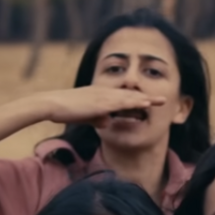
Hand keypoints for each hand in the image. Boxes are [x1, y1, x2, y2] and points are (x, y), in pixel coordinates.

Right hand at [36, 87, 166, 127]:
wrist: (51, 104)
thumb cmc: (65, 110)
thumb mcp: (85, 116)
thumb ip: (98, 118)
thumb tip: (109, 122)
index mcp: (100, 94)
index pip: (122, 96)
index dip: (137, 99)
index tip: (150, 101)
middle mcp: (104, 92)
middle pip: (129, 95)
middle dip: (147, 98)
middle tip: (163, 99)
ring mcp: (102, 95)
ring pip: (128, 97)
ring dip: (144, 99)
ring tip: (159, 102)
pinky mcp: (100, 101)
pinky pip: (121, 102)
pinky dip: (134, 102)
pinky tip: (144, 104)